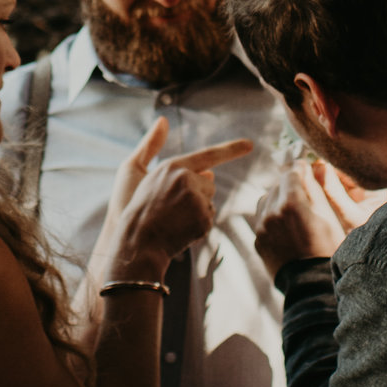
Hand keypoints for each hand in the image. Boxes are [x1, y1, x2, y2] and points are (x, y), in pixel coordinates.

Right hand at [103, 118, 249, 278]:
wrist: (137, 242)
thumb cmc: (138, 210)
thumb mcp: (144, 177)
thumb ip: (168, 161)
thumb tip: (197, 157)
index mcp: (172, 166)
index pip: (209, 155)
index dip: (231, 149)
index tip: (250, 145)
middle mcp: (186, 179)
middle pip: (209, 184)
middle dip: (198, 195)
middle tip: (172, 209)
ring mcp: (195, 199)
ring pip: (209, 202)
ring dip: (197, 212)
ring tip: (173, 220)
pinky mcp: (202, 218)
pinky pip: (208, 220)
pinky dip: (198, 227)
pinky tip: (180, 230)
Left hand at [255, 159, 376, 277]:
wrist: (312, 286)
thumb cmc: (328, 250)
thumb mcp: (328, 216)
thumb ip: (315, 190)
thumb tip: (310, 168)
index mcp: (291, 203)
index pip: (291, 173)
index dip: (300, 169)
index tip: (305, 169)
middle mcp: (271, 212)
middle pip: (277, 185)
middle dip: (290, 185)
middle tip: (303, 190)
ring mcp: (261, 228)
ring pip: (266, 201)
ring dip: (278, 200)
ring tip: (293, 211)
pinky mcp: (258, 241)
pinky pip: (262, 221)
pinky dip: (272, 218)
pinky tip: (287, 228)